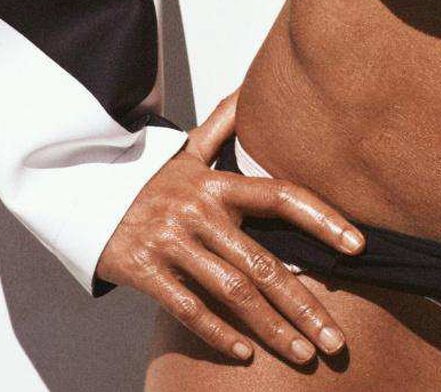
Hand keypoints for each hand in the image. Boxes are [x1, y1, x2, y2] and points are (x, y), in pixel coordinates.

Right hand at [95, 88, 366, 365]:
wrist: (83, 193)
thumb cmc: (149, 179)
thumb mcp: (185, 149)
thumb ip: (223, 122)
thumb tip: (251, 87)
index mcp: (217, 183)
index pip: (281, 195)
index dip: (322, 217)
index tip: (357, 246)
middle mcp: (200, 211)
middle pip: (263, 262)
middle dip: (304, 304)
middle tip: (334, 338)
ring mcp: (172, 242)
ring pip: (232, 291)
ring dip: (271, 328)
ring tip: (303, 353)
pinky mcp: (144, 271)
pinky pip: (187, 307)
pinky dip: (217, 332)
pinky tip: (245, 353)